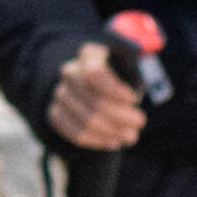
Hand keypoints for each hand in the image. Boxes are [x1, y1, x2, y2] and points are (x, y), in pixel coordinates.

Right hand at [49, 38, 152, 154]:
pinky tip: (113, 142)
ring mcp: (60, 94)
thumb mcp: (129, 70)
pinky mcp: (56, 114)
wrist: (98, 86)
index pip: (95, 73)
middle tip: (140, 122)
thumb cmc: (120, 77)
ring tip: (130, 135)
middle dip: (121, 116)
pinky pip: (75, 134)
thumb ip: (132, 85)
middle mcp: (70, 72)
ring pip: (85, 120)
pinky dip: (97, 141)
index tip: (134, 99)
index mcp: (89, 55)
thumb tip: (133, 116)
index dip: (115, 90)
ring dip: (112, 131)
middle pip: (94, 101)